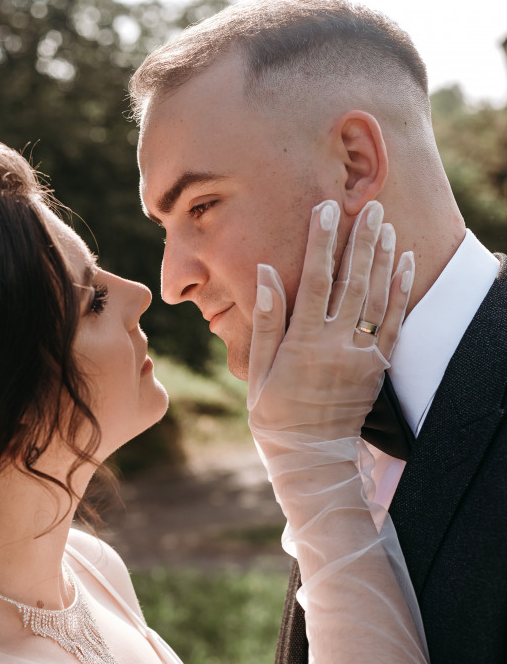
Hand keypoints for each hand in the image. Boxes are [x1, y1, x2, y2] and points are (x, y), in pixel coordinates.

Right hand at [247, 199, 413, 464]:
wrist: (311, 457)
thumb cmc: (274, 414)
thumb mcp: (258, 370)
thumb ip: (267, 320)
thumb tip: (267, 273)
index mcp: (303, 342)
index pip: (315, 280)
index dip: (322, 242)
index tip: (326, 210)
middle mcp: (337, 344)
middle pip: (352, 281)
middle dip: (360, 240)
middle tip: (368, 206)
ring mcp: (362, 355)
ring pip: (376, 297)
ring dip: (382, 258)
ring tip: (385, 224)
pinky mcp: (378, 367)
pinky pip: (395, 322)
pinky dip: (400, 290)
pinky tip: (404, 263)